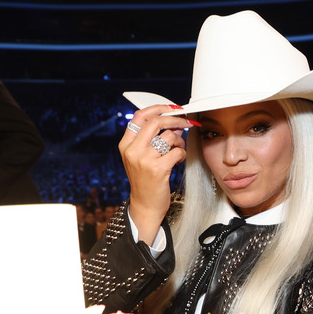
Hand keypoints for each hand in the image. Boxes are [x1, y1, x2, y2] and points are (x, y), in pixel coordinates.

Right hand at [119, 104, 195, 243]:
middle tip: (186, 122)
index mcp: (125, 144)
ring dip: (180, 141)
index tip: (172, 108)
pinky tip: (177, 161)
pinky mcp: (158, 169)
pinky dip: (182, 154)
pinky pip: (177, 151)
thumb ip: (151, 139)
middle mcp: (132, 150)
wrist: (145, 205)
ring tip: (178, 149)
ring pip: (170, 136)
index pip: (140, 116)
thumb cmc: (146, 180)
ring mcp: (144, 160)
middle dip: (175, 119)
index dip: (158, 108)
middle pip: (156, 122)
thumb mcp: (140, 157)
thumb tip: (174, 121)